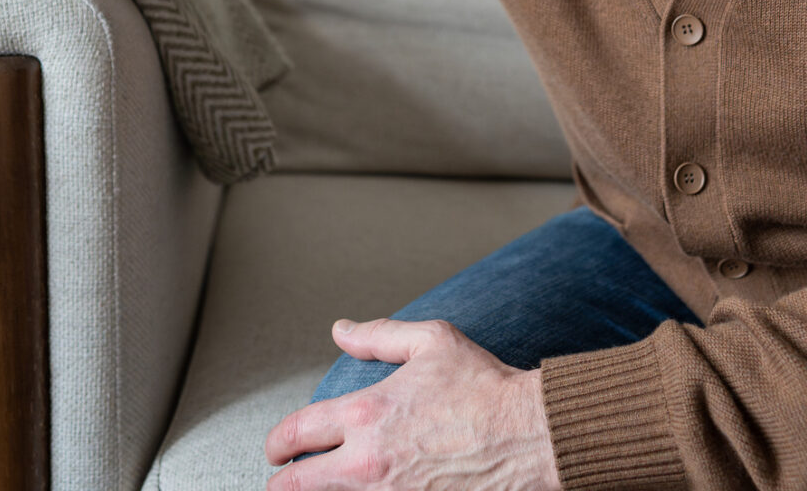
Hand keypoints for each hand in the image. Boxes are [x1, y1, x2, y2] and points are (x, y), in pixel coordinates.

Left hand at [265, 318, 560, 490]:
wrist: (530, 435)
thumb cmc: (486, 388)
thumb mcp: (433, 341)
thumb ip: (379, 336)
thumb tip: (341, 331)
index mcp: (367, 414)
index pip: (296, 433)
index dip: (276, 443)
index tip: (276, 449)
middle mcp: (369, 462)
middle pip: (295, 486)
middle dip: (282, 482)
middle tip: (284, 478)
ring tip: (323, 486)